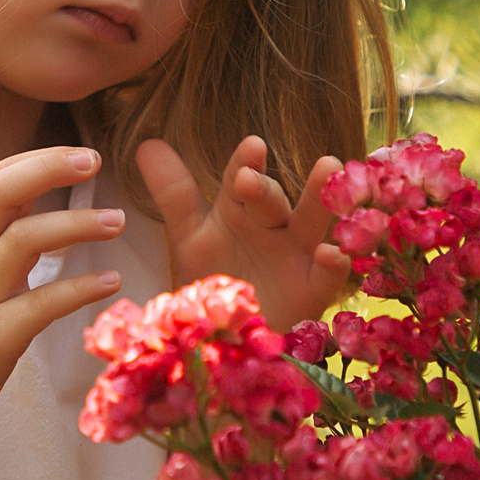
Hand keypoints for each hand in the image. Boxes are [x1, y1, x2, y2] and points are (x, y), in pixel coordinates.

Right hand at [0, 145, 128, 429]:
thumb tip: (31, 210)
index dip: (38, 159)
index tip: (79, 154)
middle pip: (0, 193)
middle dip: (47, 168)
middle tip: (94, 159)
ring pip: (22, 240)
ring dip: (74, 224)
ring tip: (117, 220)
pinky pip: (40, 305)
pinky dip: (79, 289)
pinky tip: (111, 282)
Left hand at [139, 135, 347, 327]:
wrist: (238, 335)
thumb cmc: (220, 277)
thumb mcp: (191, 237)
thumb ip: (174, 194)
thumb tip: (146, 144)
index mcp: (242, 210)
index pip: (241, 180)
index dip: (245, 162)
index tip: (251, 144)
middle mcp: (273, 225)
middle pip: (270, 201)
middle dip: (262, 188)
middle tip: (249, 179)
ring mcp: (297, 255)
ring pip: (309, 222)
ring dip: (318, 197)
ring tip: (328, 164)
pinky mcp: (313, 290)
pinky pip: (327, 275)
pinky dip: (333, 264)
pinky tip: (330, 253)